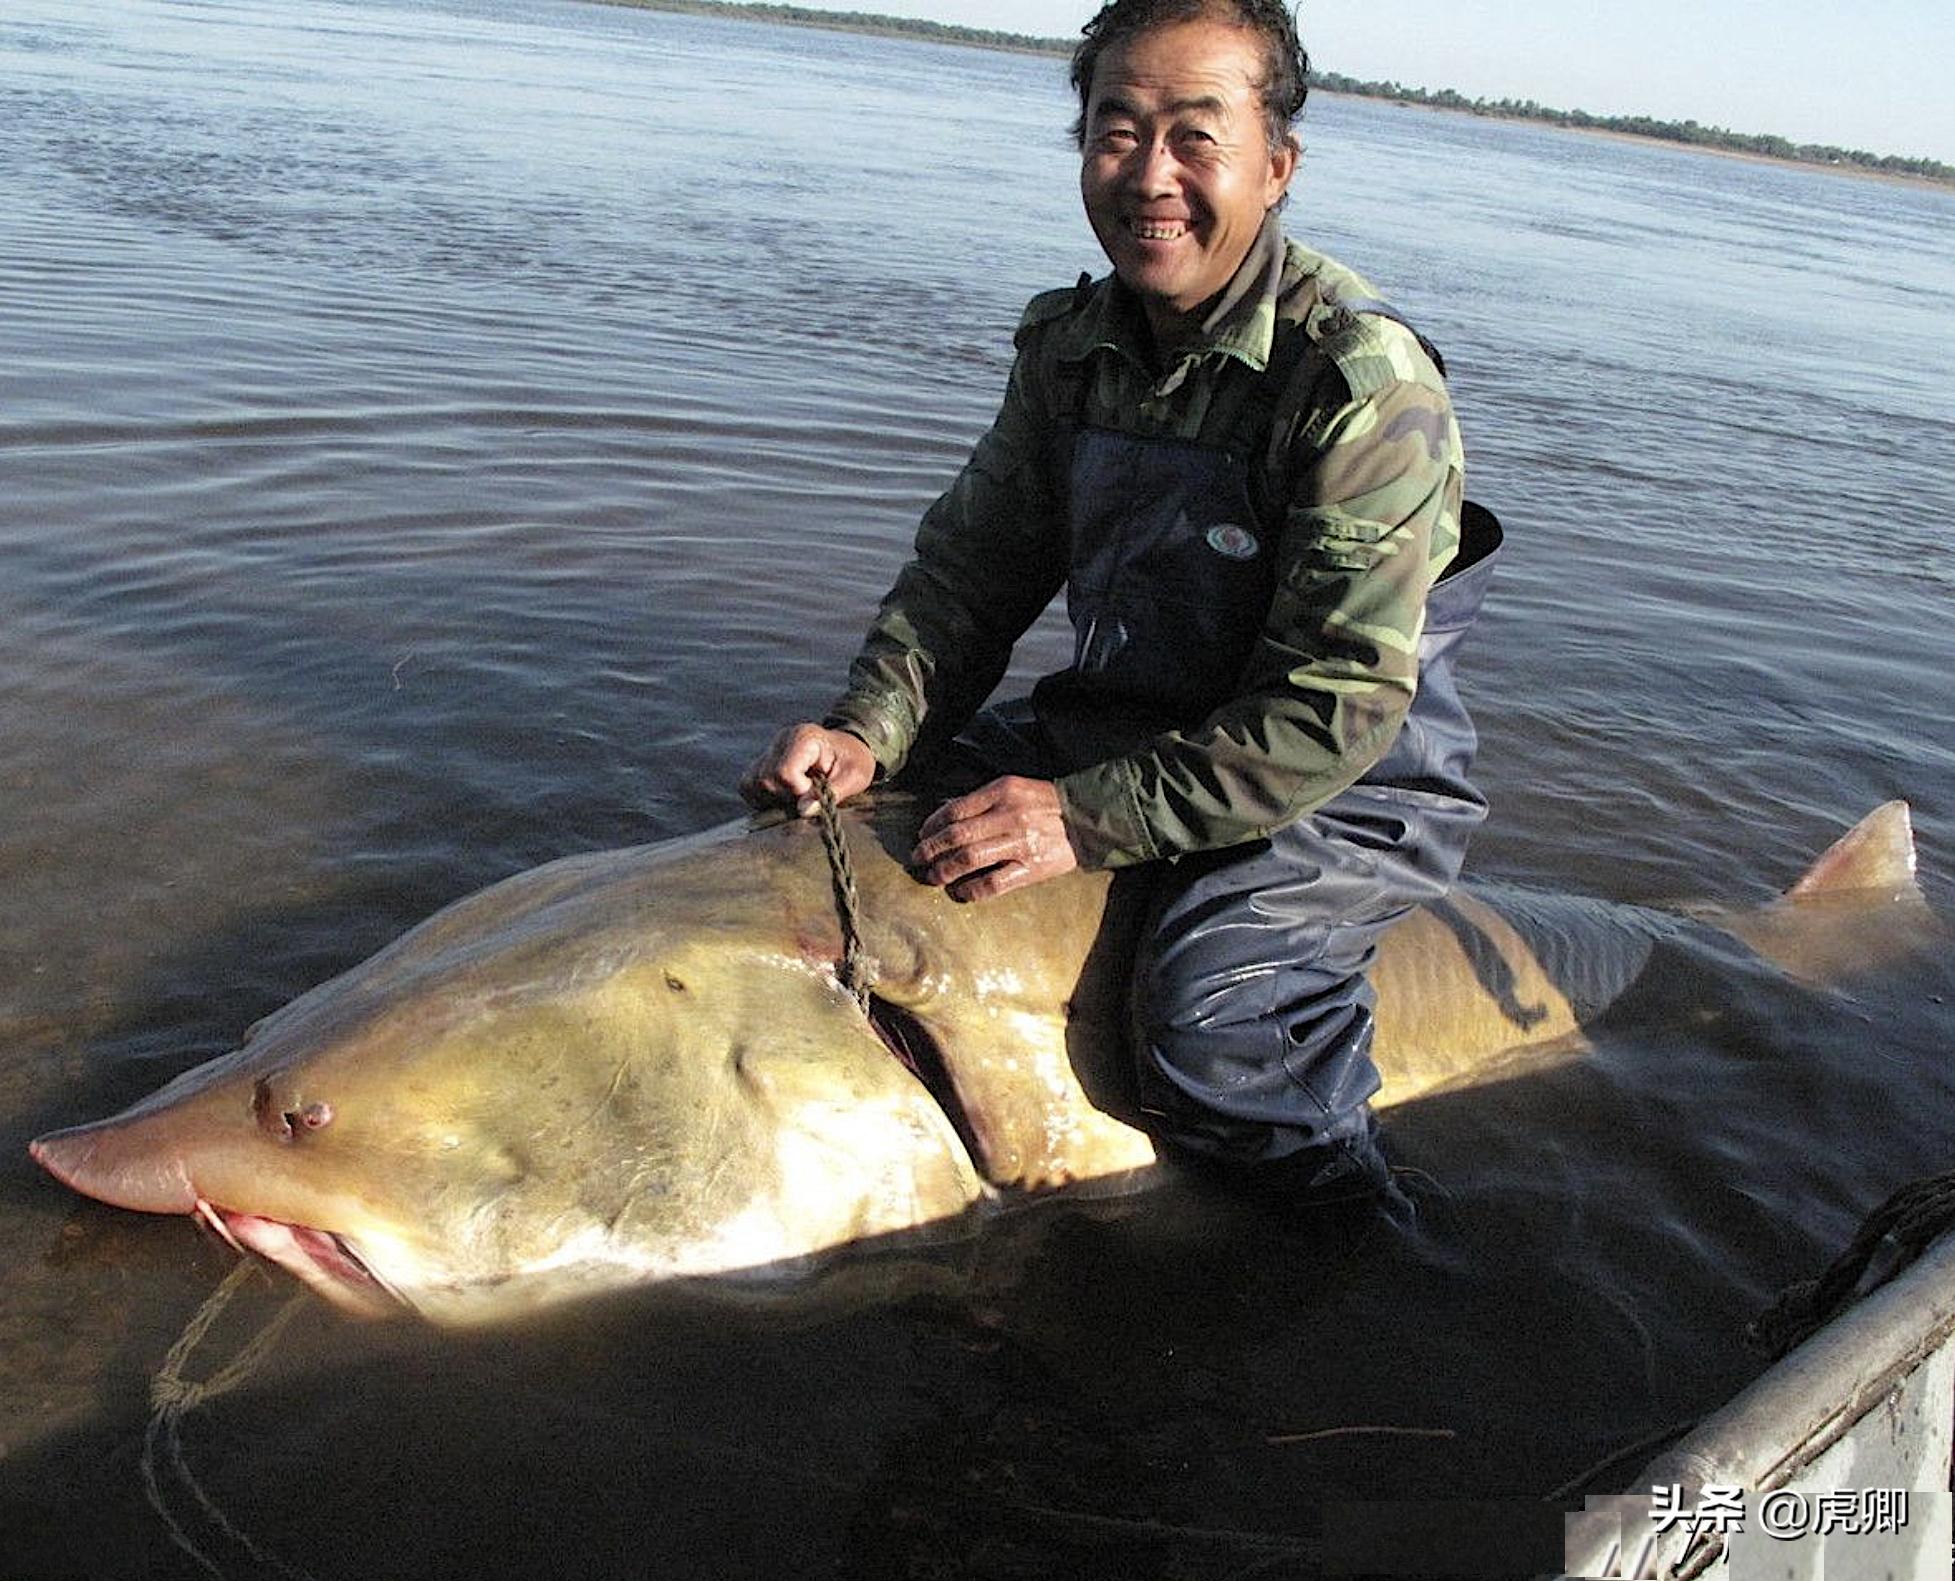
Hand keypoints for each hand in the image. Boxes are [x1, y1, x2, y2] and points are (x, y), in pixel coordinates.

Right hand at [738, 724, 876, 815]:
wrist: (849, 750)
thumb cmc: (854, 761)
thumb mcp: (854, 777)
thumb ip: (830, 793)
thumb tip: (803, 811)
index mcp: (804, 738)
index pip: (784, 773)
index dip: (797, 792)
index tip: (815, 795)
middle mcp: (781, 740)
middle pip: (764, 780)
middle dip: (785, 798)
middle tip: (807, 798)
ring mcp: (769, 750)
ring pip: (751, 783)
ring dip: (772, 799)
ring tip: (796, 797)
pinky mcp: (762, 761)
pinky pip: (748, 785)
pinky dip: (762, 797)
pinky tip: (784, 797)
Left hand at [912, 776, 1079, 901]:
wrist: (1086, 819)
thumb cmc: (1044, 803)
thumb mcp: (1014, 789)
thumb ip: (982, 801)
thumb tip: (944, 815)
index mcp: (1002, 792)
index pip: (955, 810)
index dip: (932, 824)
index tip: (921, 834)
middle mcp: (1009, 816)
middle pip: (957, 836)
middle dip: (930, 849)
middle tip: (916, 858)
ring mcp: (1020, 844)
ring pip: (969, 859)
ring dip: (944, 870)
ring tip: (932, 876)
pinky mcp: (1031, 868)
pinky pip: (993, 883)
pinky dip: (971, 890)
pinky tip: (959, 893)